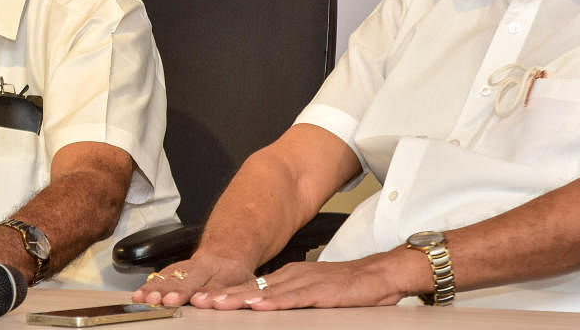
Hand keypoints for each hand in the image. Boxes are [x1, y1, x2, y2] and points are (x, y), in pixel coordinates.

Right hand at [131, 254, 253, 306]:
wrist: (225, 253)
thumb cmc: (236, 274)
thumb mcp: (246, 283)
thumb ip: (236, 293)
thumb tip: (228, 303)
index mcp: (226, 271)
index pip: (216, 284)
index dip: (206, 292)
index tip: (196, 300)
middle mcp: (204, 267)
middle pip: (189, 279)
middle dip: (177, 290)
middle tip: (167, 300)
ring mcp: (187, 266)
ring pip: (171, 276)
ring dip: (158, 288)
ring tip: (148, 298)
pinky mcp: (174, 268)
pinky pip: (160, 276)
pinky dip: (149, 286)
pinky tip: (140, 294)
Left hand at [201, 249, 419, 310]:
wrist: (380, 274)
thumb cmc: (348, 286)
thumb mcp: (311, 290)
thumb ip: (290, 296)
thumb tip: (266, 305)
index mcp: (289, 276)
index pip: (250, 285)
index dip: (225, 292)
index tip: (202, 299)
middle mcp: (292, 276)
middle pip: (251, 287)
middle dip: (223, 295)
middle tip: (198, 301)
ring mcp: (305, 282)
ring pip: (266, 292)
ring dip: (240, 299)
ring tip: (217, 304)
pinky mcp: (321, 292)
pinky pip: (293, 298)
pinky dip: (273, 302)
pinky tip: (258, 305)